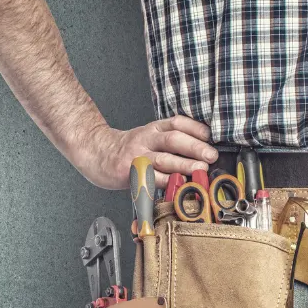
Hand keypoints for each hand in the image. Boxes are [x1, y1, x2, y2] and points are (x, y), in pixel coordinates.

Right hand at [77, 115, 218, 189]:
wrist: (95, 153)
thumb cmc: (127, 149)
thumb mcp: (148, 137)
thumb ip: (170, 141)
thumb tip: (201, 152)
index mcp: (153, 129)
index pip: (177, 123)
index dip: (195, 128)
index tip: (211, 136)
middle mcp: (146, 139)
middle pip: (173, 139)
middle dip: (195, 147)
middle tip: (211, 155)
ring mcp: (137, 156)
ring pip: (164, 158)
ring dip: (185, 164)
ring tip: (201, 169)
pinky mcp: (129, 172)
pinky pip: (150, 178)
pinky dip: (166, 182)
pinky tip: (179, 184)